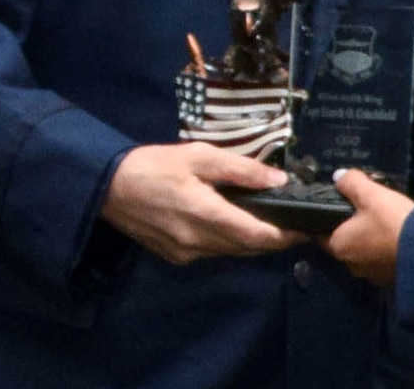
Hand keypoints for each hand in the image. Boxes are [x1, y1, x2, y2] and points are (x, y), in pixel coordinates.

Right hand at [101, 142, 303, 263]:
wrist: (107, 188)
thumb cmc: (155, 165)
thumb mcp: (200, 156)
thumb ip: (242, 170)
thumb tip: (279, 181)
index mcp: (205, 214)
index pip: (256, 235)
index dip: (284, 236)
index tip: (306, 228)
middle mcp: (197, 241)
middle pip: (247, 247)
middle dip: (274, 240)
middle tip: (296, 224)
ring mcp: (185, 253)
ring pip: (231, 252)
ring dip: (253, 242)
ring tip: (274, 224)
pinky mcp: (175, 256)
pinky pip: (213, 252)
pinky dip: (230, 243)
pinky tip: (237, 226)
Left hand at [324, 168, 413, 287]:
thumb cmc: (391, 221)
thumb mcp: (371, 195)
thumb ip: (351, 183)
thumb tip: (338, 176)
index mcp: (338, 245)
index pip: (320, 234)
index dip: (325, 220)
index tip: (336, 208)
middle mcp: (349, 264)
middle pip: (344, 244)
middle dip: (351, 231)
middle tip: (365, 212)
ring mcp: (370, 275)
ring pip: (363, 254)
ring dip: (369, 243)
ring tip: (384, 225)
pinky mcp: (389, 280)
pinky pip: (381, 262)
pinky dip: (384, 252)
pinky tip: (396, 240)